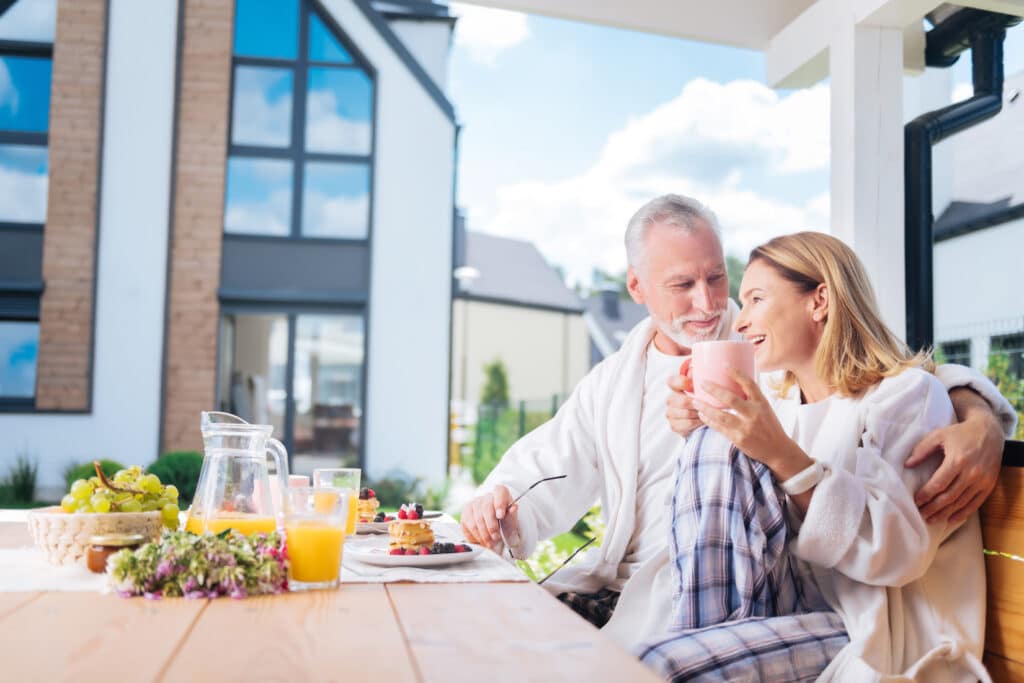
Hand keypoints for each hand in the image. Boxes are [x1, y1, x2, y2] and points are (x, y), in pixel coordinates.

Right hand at [461, 485, 518, 549]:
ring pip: (476, 519)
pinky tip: (483, 540)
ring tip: (491, 543)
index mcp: (501, 493)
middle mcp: (486, 496)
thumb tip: (514, 508)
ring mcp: (474, 503)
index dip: (499, 503)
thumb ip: (512, 514)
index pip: (499, 491)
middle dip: (491, 526)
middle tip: (496, 538)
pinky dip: (477, 536)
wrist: (496, 528)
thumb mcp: (511, 520)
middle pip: (486, 508)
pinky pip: (469, 526)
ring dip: (484, 534)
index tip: (501, 516)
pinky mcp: (465, 513)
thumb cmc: (505, 522)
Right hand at [667, 359, 700, 436]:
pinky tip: (701, 420)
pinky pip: (686, 424)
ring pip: (685, 413)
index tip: (691, 385)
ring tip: (706, 413)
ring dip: (698, 414)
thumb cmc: (702, 400)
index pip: (672, 381)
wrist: (700, 418)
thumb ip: (700, 378)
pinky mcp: (673, 425)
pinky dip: (696, 423)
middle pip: (682, 401)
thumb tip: (701, 371)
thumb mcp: (703, 387)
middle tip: (706, 404)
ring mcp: (671, 413)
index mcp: (676, 388)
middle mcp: (671, 400)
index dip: (681, 382)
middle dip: (697, 404)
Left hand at [693, 368, 808, 476]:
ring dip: (706, 408)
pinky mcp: (738, 439)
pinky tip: (702, 415)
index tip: (724, 365)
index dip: (736, 373)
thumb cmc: (769, 426)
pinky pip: (720, 428)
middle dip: (714, 390)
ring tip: (695, 401)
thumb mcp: (765, 408)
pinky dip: (709, 420)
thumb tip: (735, 381)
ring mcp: (746, 427)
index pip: (749, 384)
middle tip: (702, 383)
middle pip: (731, 399)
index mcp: (762, 403)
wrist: (778, 449)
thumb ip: (751, 397)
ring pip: (721, 415)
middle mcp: (754, 414)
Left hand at [906, 411, 1003, 523]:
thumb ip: (922, 450)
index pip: (939, 483)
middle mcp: (972, 473)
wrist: (989, 432)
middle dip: (933, 508)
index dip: (926, 495)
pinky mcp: (989, 485)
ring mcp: (982, 481)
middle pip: (949, 496)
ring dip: (945, 513)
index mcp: (957, 460)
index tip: (916, 501)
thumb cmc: (960, 433)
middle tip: (921, 515)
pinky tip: (951, 519)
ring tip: (931, 519)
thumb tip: (907, 464)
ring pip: (961, 503)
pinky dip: (963, 514)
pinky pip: (975, 504)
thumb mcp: (938, 435)